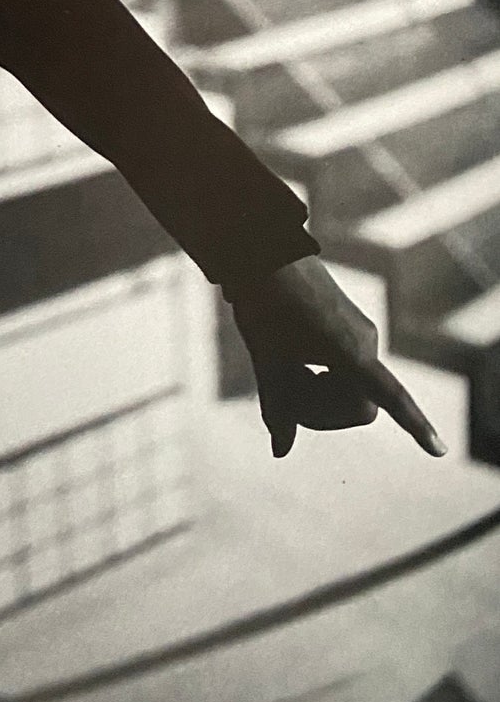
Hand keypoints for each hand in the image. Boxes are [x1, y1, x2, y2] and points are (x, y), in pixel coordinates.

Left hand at [229, 255, 445, 458]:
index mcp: (350, 351)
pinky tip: (291, 357)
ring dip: (317, 391)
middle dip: (322, 411)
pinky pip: (347, 366)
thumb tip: (280, 451)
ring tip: (280, 369)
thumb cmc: (264, 304)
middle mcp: (366, 342)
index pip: (390, 397)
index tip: (439, 450)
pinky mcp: (352, 324)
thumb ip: (277, 408)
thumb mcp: (267, 360)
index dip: (414, 425)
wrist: (263, 251)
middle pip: (359, 406)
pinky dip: (320, 373)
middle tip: (282, 395)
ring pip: (350, 387)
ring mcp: (361, 332)